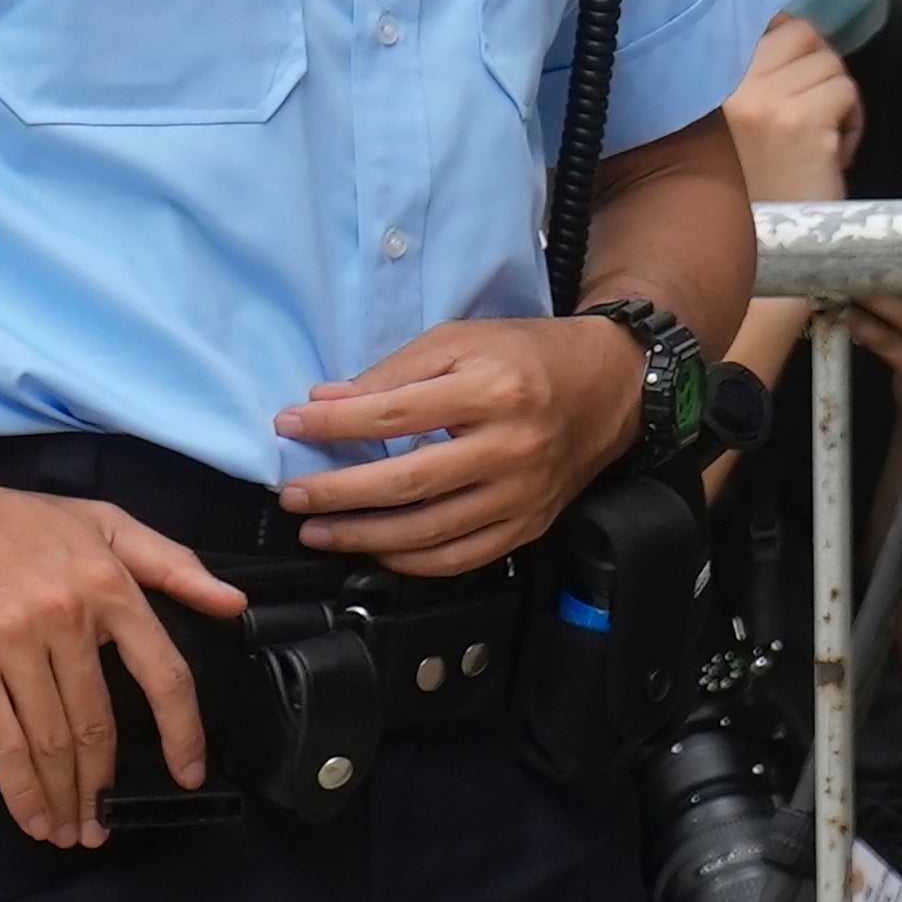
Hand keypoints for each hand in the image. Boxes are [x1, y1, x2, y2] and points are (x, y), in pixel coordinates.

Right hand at [0, 465, 251, 850]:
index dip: (183, 732)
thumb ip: (173, 563)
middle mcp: (69, 619)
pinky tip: (31, 816)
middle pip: (99, 724)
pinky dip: (20, 787)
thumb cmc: (8, 518)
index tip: (188, 774)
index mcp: (111, 586)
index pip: (165, 674)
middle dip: (103, 786)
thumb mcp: (103, 520)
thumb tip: (232, 603)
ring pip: (53, 739)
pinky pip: (2, 739)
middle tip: (105, 826)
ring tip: (69, 832)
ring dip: (64, 796)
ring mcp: (15, 642)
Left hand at [276, 314, 650, 578]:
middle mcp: (511, 447)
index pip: (394, 415)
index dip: (334, 425)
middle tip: (295, 496)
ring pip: (432, 531)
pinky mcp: (530, 523)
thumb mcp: (461, 340)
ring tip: (319, 531)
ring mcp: (523, 493)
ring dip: (364, 536)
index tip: (290, 426)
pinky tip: (378, 550)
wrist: (611, 385)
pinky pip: (464, 558)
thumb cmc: (528, 356)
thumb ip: (393, 372)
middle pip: (408, 482)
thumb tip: (326, 403)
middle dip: (339, 493)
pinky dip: (414, 561)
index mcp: (492, 391)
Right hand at [723, 10, 860, 209]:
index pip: (764, 20)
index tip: (797, 74)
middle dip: (819, 67)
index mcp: (707, 78)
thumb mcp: (730, 123)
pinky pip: (847, 93)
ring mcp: (767, 103)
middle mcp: (732, 84)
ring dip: (837, 98)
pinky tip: (832, 154)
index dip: (791, 41)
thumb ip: (748, 77)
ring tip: (819, 138)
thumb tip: (789, 30)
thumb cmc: (752, 189)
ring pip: (831, 64)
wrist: (766, 249)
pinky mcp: (805, 125)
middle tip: (813, 109)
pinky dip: (852, 122)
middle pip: (804, 34)